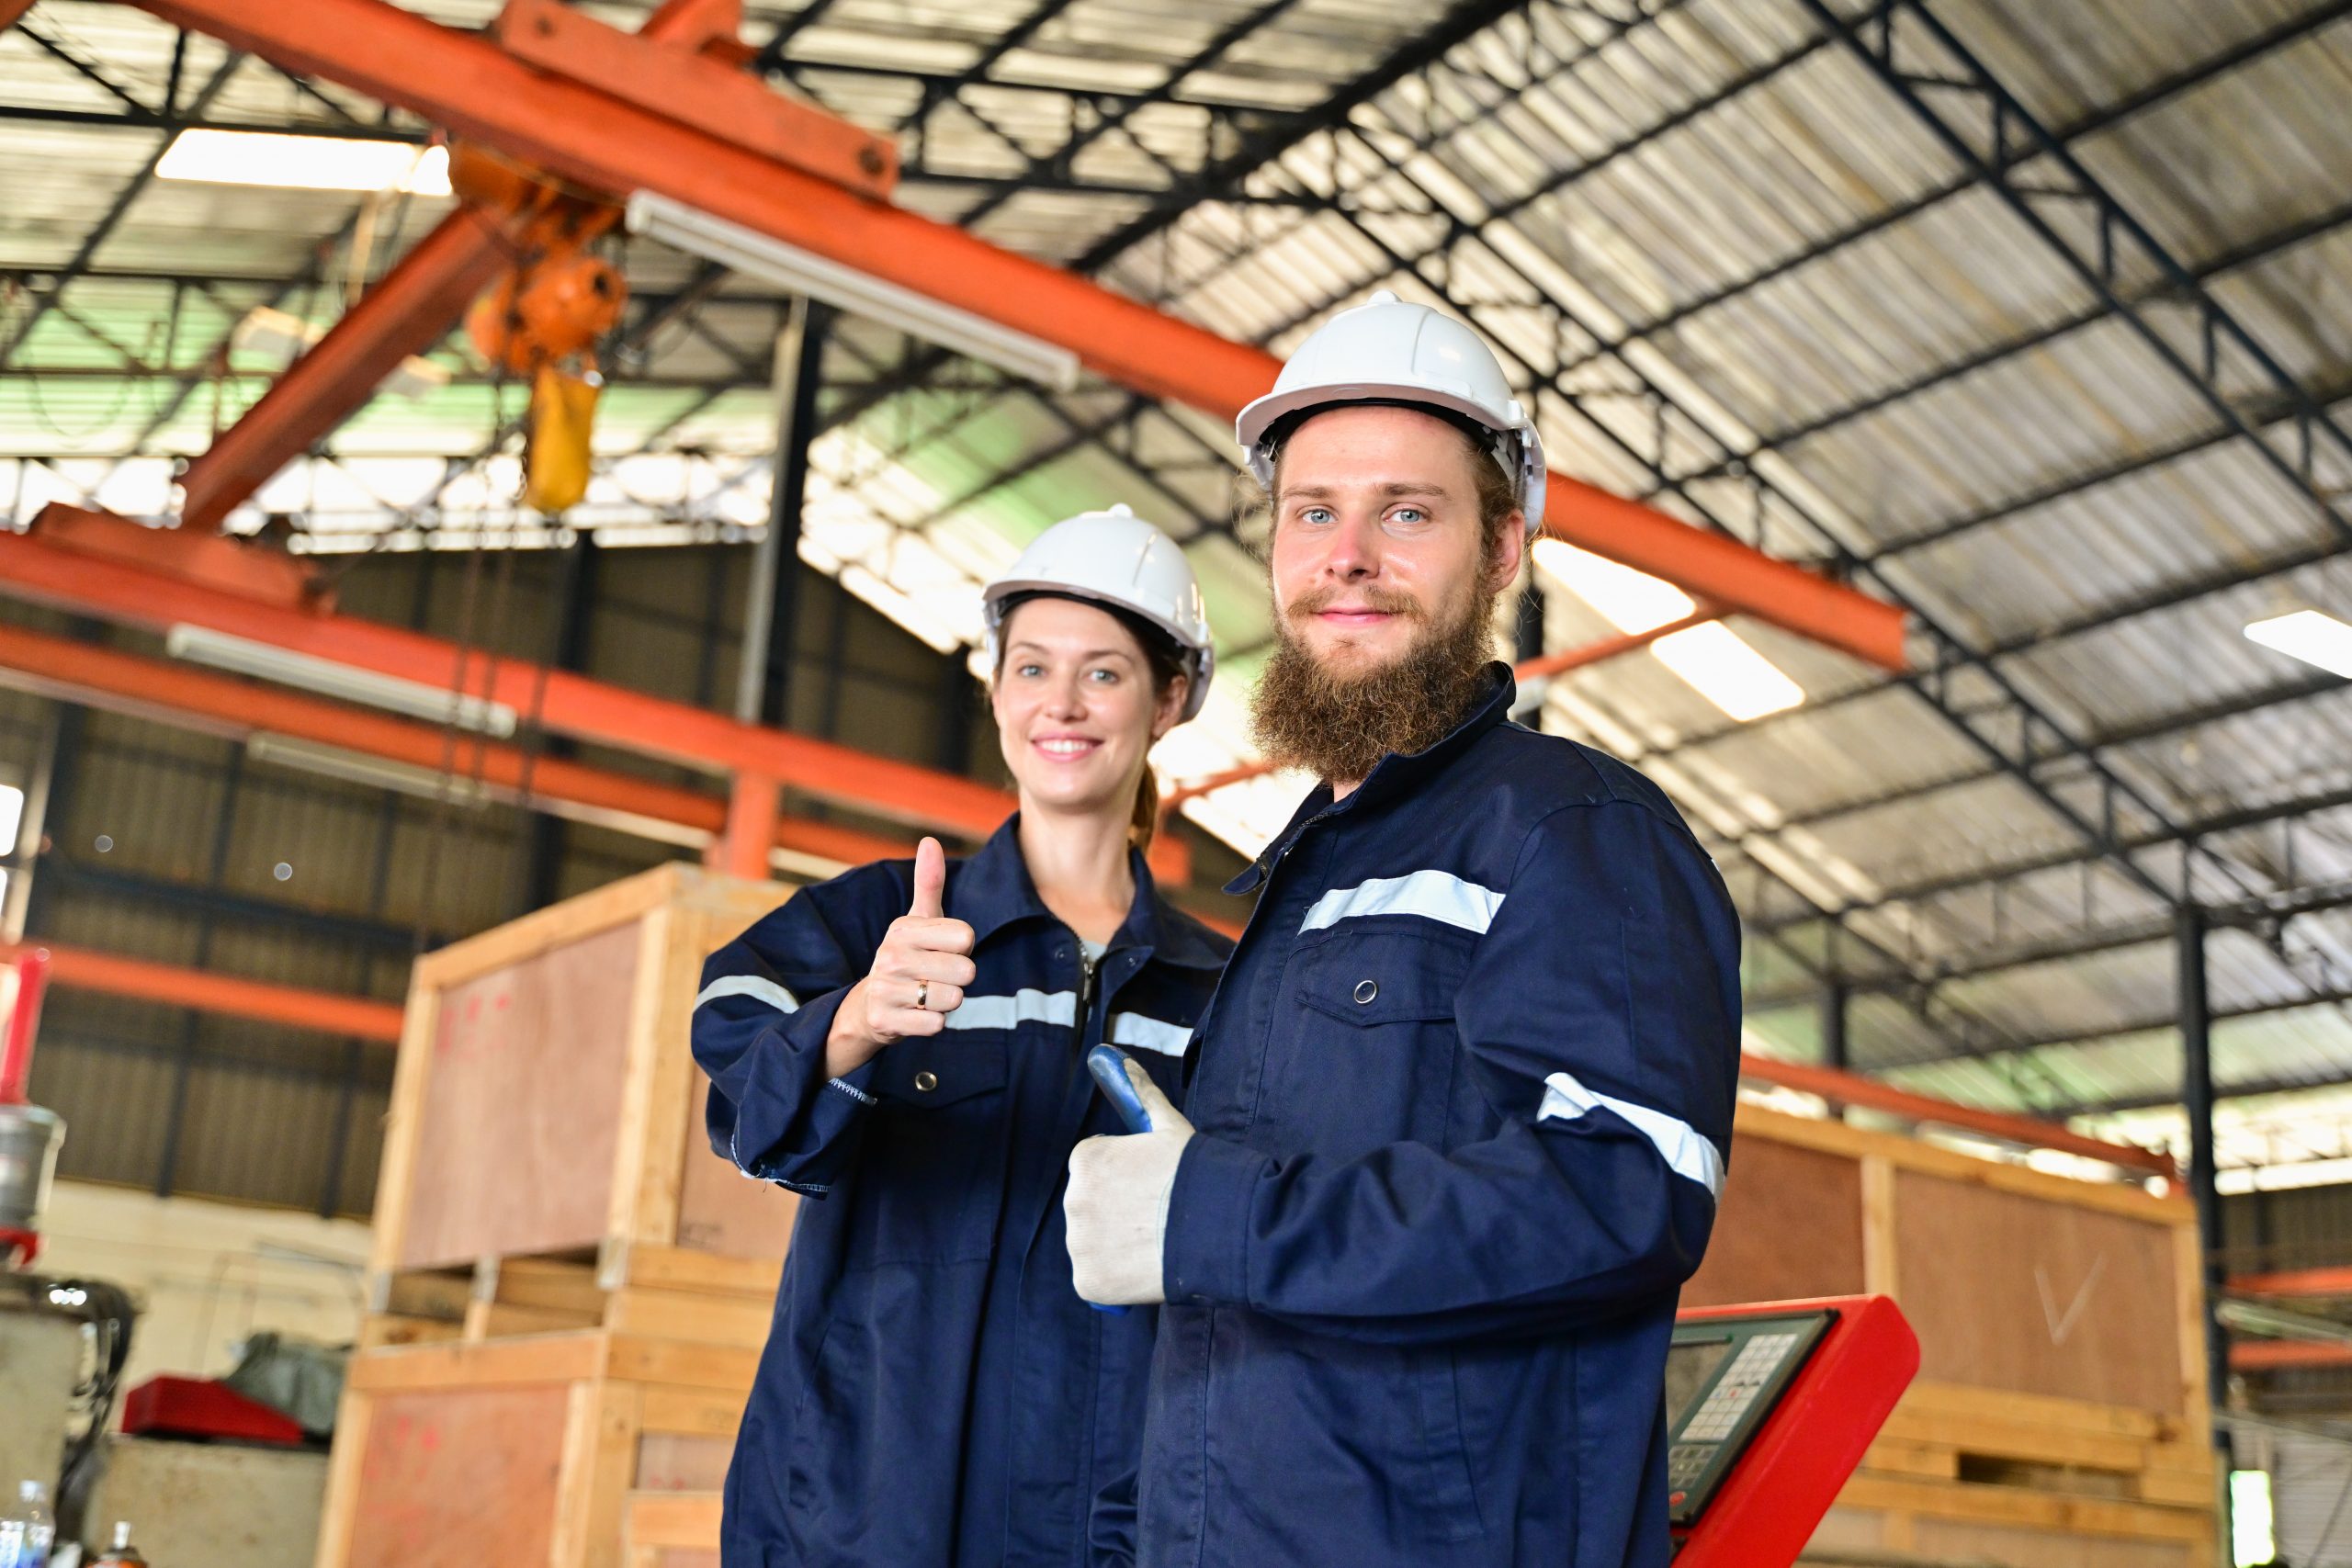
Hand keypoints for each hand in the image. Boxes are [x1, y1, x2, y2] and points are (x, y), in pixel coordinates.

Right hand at [826, 838, 975, 1075]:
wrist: (869, 1006)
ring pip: (953, 999)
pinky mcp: (885, 1020)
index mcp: (903, 928)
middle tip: (935, 977)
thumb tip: (929, 840)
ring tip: (925, 995)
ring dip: (947, 1002)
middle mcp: (890, 955)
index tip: (942, 951)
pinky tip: (917, 1014)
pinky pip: (936, 1024)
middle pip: (965, 971)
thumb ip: (929, 883)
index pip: (967, 937)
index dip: (963, 949)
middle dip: (957, 979)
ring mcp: (885, 988)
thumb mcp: (917, 920)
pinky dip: (934, 1023)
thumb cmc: (907, 957)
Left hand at [1066, 1061, 1193, 1305]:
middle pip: (1090, 1205)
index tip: (1151, 1185)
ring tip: (1155, 1242)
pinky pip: (1095, 1279)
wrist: (1222, 1227)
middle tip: (1156, 1216)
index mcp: (1085, 1158)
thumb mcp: (1167, 1126)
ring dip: (1115, 1245)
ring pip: (1092, 1243)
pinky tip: (1146, 1267)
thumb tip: (1113, 1059)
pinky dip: (1116, 1278)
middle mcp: (1072, 1198)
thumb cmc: (1197, 1173)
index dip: (1125, 1177)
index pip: (1094, 1168)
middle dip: (1116, 1210)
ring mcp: (1079, 1243)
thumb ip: (1138, 1092)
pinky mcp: (1089, 1282)